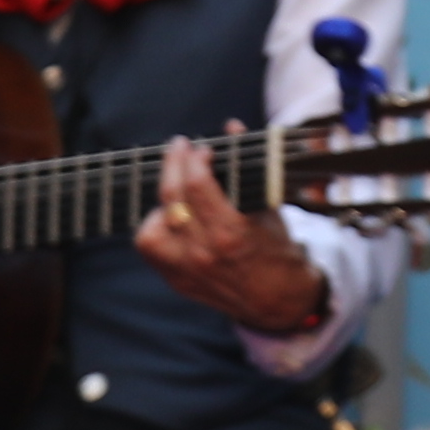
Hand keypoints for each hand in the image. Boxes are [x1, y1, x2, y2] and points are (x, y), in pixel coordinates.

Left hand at [137, 136, 335, 341]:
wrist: (278, 301)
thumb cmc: (276, 251)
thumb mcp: (268, 206)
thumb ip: (245, 166)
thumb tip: (232, 128)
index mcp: (230, 232)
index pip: (197, 184)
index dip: (194, 158)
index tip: (201, 148)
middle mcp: (204, 253)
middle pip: (171, 197)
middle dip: (172, 163)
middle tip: (178, 147)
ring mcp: (187, 270)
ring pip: (151, 227)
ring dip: (160, 202)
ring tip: (175, 189)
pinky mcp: (177, 280)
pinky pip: (151, 248)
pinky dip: (155, 227)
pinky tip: (169, 216)